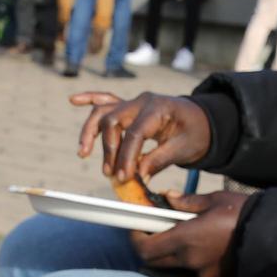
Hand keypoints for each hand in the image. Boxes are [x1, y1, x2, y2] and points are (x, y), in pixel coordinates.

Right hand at [72, 92, 212, 182]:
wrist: (203, 120)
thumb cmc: (196, 133)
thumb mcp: (184, 148)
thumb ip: (159, 160)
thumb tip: (137, 175)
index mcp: (159, 108)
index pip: (136, 132)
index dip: (127, 156)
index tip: (122, 177)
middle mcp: (142, 101)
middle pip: (115, 121)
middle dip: (109, 149)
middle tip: (110, 174)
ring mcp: (133, 102)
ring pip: (104, 112)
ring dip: (91, 132)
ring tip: (82, 153)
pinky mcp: (128, 107)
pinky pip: (105, 99)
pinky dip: (89, 99)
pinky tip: (73, 100)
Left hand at [130, 191, 246, 276]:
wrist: (271, 235)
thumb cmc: (242, 213)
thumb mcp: (214, 200)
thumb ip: (186, 201)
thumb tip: (167, 197)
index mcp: (185, 238)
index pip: (145, 248)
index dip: (135, 239)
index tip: (137, 227)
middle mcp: (189, 259)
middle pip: (155, 260)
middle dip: (150, 245)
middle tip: (155, 230)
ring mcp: (202, 272)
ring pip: (175, 264)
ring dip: (172, 252)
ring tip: (186, 234)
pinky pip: (195, 269)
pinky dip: (193, 258)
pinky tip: (206, 245)